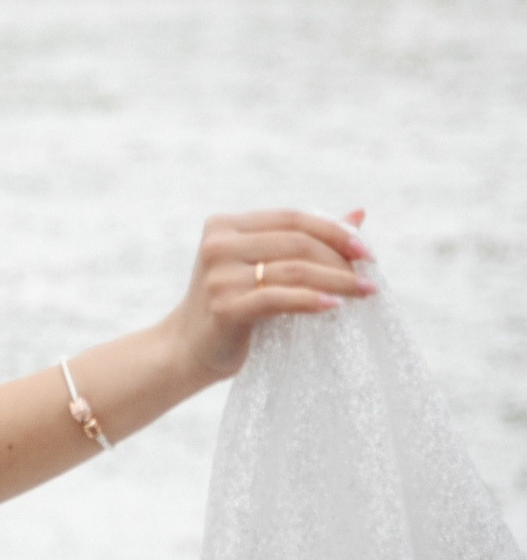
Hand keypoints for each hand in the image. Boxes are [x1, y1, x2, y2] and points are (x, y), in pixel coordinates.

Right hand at [161, 208, 371, 380]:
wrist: (190, 346)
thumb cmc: (235, 303)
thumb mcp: (263, 265)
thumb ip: (305, 239)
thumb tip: (359, 213)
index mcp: (223, 225)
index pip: (291, 218)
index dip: (333, 230)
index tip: (366, 250)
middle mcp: (217, 245)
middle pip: (295, 243)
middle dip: (340, 259)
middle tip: (368, 278)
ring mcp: (219, 276)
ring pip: (294, 270)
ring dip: (337, 280)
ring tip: (365, 292)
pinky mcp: (225, 307)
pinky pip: (279, 299)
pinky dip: (311, 300)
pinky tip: (335, 306)